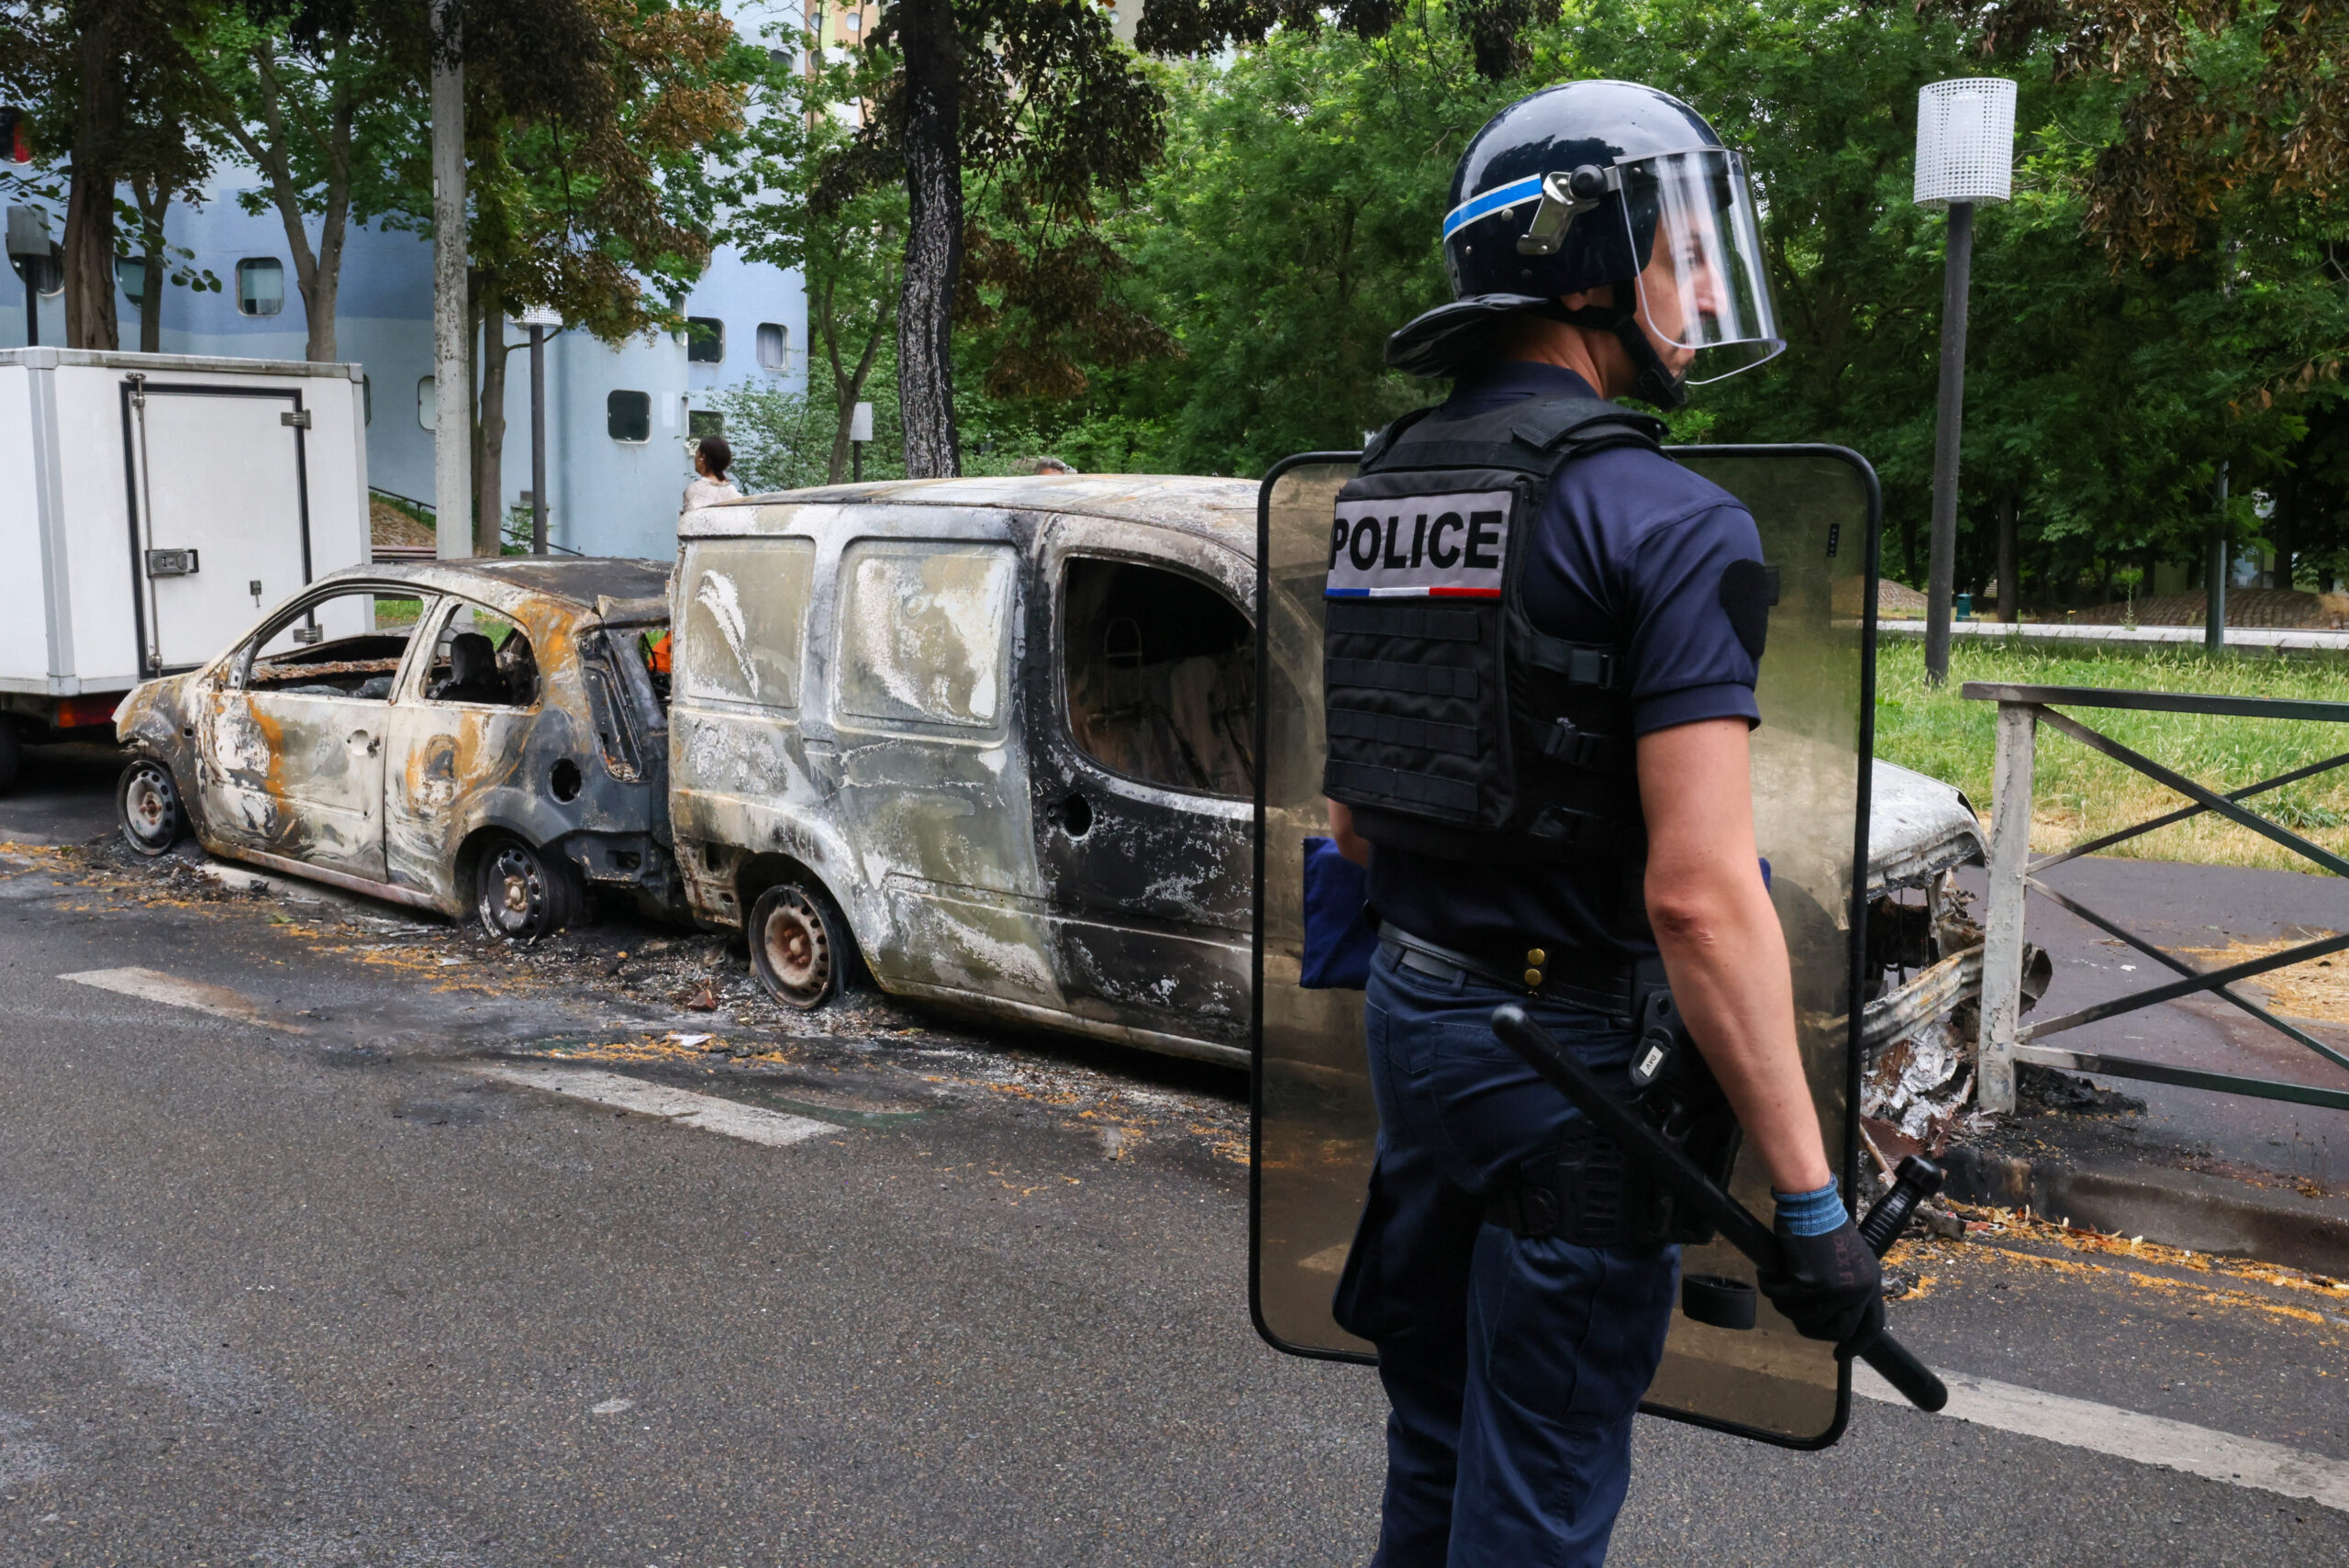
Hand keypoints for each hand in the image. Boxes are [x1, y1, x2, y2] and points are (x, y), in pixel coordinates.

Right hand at [1755, 1217, 1884, 1351]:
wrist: (1811, 1203)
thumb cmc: (1822, 1222)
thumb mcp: (1847, 1258)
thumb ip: (1846, 1285)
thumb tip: (1828, 1312)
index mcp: (1871, 1282)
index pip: (1871, 1326)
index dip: (1856, 1344)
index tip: (1840, 1354)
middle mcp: (1859, 1290)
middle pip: (1837, 1331)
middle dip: (1813, 1329)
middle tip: (1796, 1317)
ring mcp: (1837, 1290)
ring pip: (1806, 1318)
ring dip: (1787, 1305)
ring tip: (1777, 1285)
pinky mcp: (1812, 1284)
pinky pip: (1783, 1298)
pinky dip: (1771, 1286)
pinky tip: (1767, 1273)